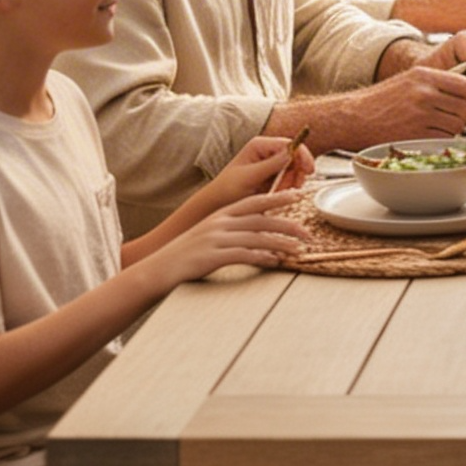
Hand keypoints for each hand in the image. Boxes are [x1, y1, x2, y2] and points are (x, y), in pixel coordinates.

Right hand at [144, 190, 308, 288]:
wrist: (157, 269)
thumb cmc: (186, 255)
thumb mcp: (209, 234)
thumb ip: (232, 231)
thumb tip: (258, 236)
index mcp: (221, 214)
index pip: (255, 201)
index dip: (278, 197)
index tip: (298, 196)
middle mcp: (220, 223)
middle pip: (262, 219)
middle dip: (288, 225)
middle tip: (307, 233)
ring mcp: (216, 239)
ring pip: (257, 237)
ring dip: (281, 244)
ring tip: (299, 251)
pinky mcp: (212, 257)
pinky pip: (244, 255)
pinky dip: (263, 257)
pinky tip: (275, 261)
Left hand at [209, 133, 313, 204]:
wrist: (216, 205)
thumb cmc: (227, 189)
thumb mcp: (248, 177)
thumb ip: (270, 164)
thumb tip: (291, 153)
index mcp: (260, 145)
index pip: (289, 144)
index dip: (302, 155)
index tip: (309, 170)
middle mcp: (267, 152)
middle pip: (295, 156)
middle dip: (296, 172)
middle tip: (293, 187)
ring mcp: (270, 164)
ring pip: (294, 169)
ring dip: (291, 181)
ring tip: (279, 192)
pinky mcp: (272, 176)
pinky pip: (289, 178)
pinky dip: (288, 187)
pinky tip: (278, 193)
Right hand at [343, 61, 465, 142]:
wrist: (354, 117)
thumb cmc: (381, 100)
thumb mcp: (410, 80)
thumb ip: (436, 82)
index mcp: (425, 75)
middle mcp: (424, 92)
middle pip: (465, 107)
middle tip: (464, 121)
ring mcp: (420, 114)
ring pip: (456, 125)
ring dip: (456, 130)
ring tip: (444, 129)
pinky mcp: (414, 133)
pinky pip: (443, 139)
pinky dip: (444, 140)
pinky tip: (434, 136)